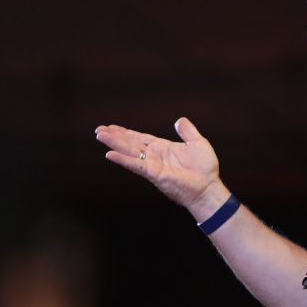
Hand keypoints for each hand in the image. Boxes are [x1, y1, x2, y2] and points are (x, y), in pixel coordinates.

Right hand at [94, 117, 223, 210]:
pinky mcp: (153, 174)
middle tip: (98, 129)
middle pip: (130, 143)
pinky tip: (110, 154)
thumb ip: (187, 131)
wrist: (208, 187)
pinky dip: (122, 159)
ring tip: (100, 135)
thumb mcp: (197, 143)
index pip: (140, 138)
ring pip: (129, 151)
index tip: (112, 127)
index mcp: (162, 148)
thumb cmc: (205, 169)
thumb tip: (179, 120)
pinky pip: (135, 164)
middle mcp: (154, 156)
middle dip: (114, 136)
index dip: (126, 132)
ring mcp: (152, 165)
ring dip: (114, 143)